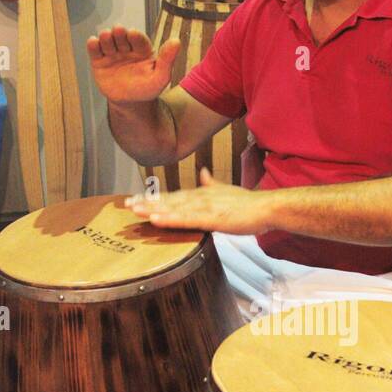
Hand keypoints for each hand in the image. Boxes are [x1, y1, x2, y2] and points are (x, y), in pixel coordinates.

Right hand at [86, 26, 179, 103]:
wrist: (130, 104)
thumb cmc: (147, 89)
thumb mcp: (160, 77)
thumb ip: (167, 60)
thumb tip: (177, 40)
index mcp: (142, 49)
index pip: (138, 38)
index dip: (135, 35)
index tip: (133, 34)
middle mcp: (126, 48)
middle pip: (121, 36)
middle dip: (119, 32)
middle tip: (119, 31)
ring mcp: (112, 53)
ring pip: (107, 40)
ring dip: (106, 36)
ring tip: (106, 36)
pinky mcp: (99, 61)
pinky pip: (94, 50)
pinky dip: (93, 45)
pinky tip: (94, 42)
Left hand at [126, 167, 274, 235]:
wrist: (266, 208)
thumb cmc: (248, 204)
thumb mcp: (226, 190)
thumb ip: (211, 183)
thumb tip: (202, 172)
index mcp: (201, 194)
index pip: (173, 196)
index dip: (153, 197)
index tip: (135, 199)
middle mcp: (199, 198)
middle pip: (168, 200)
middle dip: (146, 203)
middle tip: (125, 204)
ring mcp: (204, 208)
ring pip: (173, 208)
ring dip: (152, 209)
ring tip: (133, 210)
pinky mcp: (212, 219)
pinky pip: (186, 219)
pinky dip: (170, 219)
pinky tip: (156, 219)